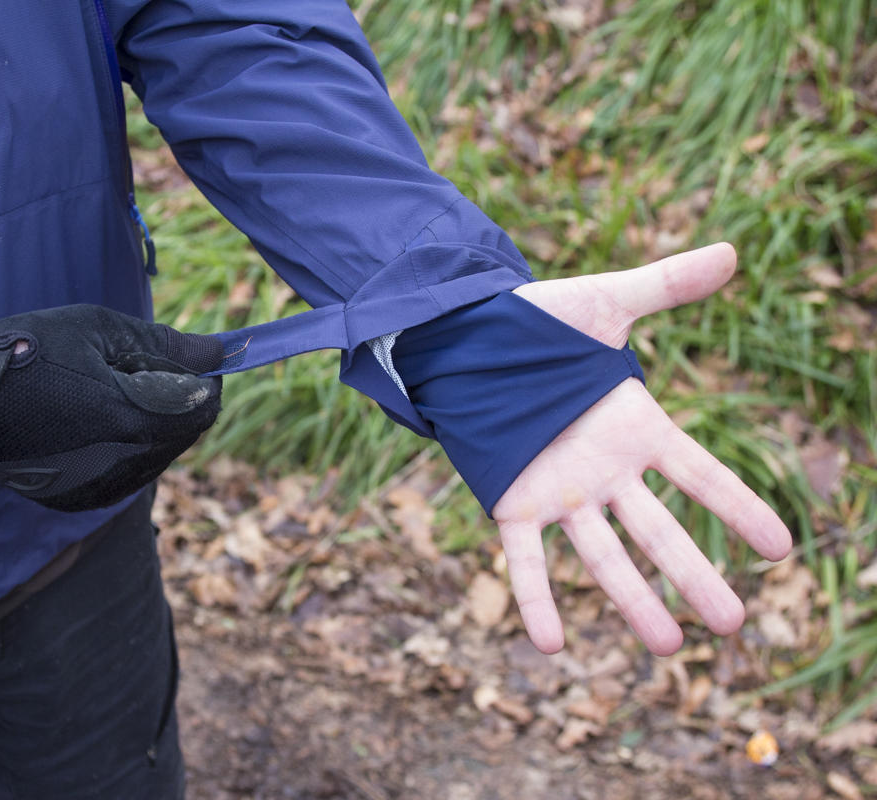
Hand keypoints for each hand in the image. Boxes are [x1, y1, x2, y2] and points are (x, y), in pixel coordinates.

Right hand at [0, 305, 223, 512]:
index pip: (202, 408)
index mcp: (126, 419)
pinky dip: (128, 445)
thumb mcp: (98, 330)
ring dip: (154, 423)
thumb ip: (165, 345)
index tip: (191, 357)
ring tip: (110, 388)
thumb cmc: (26, 351)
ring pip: (159, 455)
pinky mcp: (79, 500)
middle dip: (178, 399)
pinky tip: (98, 418)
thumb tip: (219, 354)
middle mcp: (118, 465)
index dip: (205, 379)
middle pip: (183, 433)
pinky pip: (129, 473)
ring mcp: (98, 489)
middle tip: (139, 366)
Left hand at [496, 243, 791, 654]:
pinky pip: (524, 560)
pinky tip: (550, 644)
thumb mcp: (607, 302)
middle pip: (661, 532)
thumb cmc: (538, 319)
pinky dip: (535, 598)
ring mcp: (559, 491)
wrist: (466, 334)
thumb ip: (665, 286)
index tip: (782, 550)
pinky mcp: (511, 502)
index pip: (701, 477)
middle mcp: (604, 470)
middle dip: (696, 576)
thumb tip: (729, 253)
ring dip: (633, 601)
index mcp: (634, 427)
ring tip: (670, 646)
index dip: (739, 510)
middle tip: (733, 626)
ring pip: (603, 556)